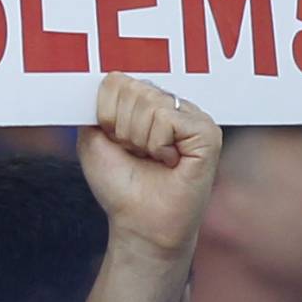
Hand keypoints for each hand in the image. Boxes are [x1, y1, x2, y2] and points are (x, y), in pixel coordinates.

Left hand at [77, 76, 219, 260]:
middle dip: (122, 128)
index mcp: (145, 100)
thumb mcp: (93, 138)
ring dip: (139, 139)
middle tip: (138, 153)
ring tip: (153, 158)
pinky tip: (170, 161)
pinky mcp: (208, 132)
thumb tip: (96, 78)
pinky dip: (158, 145)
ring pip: (148, 103)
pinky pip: (167, 118)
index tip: (117, 142)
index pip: (115, 80)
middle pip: (130, 89)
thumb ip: (93, 104)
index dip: (106, 115)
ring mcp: (192, 116)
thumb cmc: (119, 184)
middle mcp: (170, 103)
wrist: (140, 224)